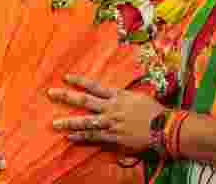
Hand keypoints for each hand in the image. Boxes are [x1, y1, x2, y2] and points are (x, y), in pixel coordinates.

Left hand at [48, 75, 163, 154]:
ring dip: (69, 122)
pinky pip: (94, 137)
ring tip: (54, 123)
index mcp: (117, 96)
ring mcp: (111, 123)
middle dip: (66, 97)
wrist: (164, 127)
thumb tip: (115, 96)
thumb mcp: (137, 98)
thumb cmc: (154, 111)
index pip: (94, 86)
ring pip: (86, 122)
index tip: (66, 77)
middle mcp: (111, 108)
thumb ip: (123, 97)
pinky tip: (70, 137)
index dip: (79, 81)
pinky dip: (82, 137)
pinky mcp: (114, 137)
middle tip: (51, 93)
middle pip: (85, 101)